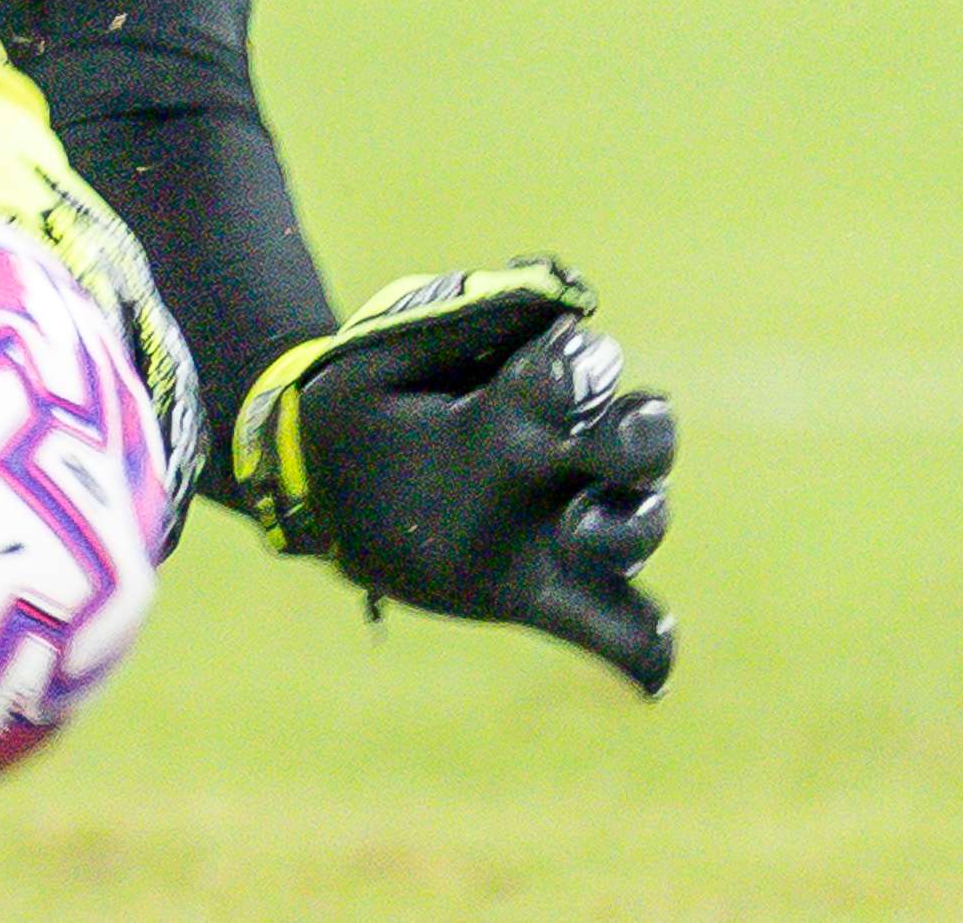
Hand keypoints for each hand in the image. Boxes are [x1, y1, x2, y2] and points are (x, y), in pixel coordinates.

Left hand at [233, 260, 677, 692]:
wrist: (309, 469)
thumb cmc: (359, 396)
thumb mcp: (391, 349)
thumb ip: (468, 317)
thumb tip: (558, 286)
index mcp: (532, 388)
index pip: (586, 371)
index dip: (583, 371)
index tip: (560, 370)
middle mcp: (565, 454)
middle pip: (642, 442)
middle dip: (638, 438)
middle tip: (600, 440)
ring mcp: (561, 520)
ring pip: (638, 522)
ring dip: (630, 527)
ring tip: (580, 529)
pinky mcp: (539, 587)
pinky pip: (613, 623)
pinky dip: (641, 648)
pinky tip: (653, 677)